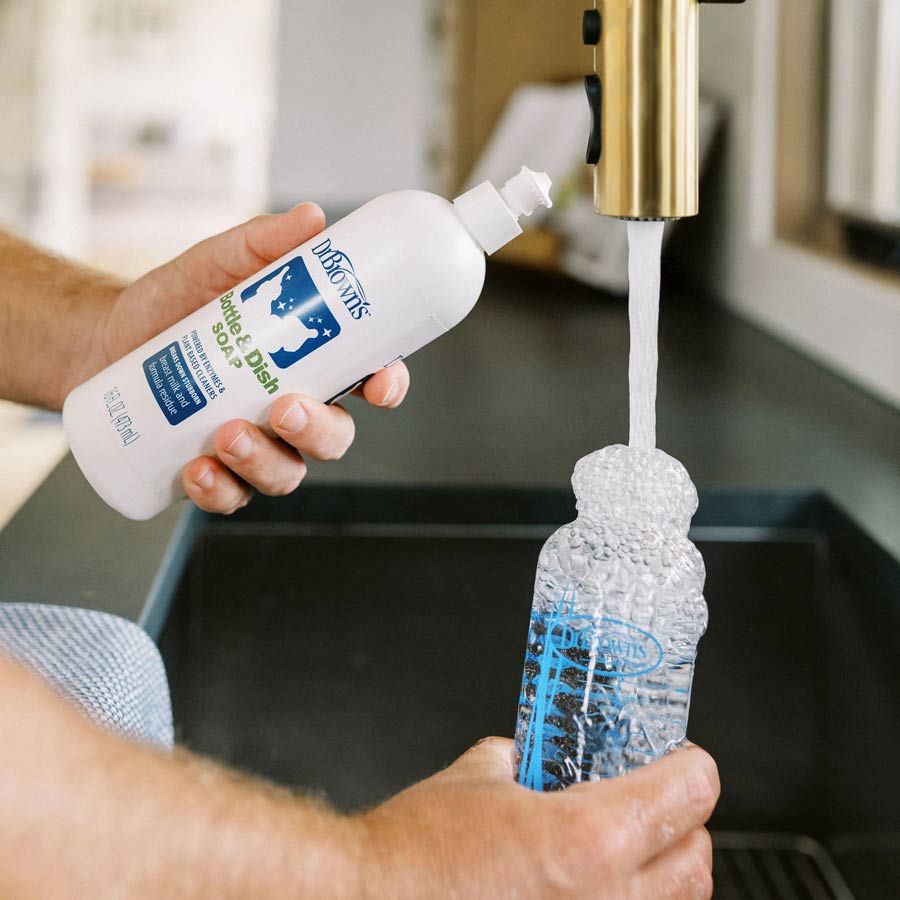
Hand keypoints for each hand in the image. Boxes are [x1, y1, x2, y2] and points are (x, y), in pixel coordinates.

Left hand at [79, 204, 409, 513]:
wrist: (102, 339)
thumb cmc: (172, 304)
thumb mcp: (216, 264)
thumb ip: (263, 242)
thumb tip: (311, 218)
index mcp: (311, 362)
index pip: (369, 379)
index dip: (388, 386)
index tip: (380, 384)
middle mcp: (293, 409)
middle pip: (336, 436)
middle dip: (319, 431)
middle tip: (284, 408)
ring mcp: (257, 445)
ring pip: (288, 473)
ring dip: (266, 463)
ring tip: (225, 435)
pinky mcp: (215, 470)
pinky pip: (232, 497)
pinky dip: (220, 491)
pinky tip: (198, 470)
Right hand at [357, 738, 718, 899]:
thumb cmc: (416, 854)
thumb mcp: (474, 777)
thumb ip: (518, 759)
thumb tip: (529, 757)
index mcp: (591, 840)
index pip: (689, 793)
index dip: (691, 764)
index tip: (681, 757)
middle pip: (699, 859)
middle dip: (684, 822)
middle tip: (655, 801)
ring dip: (664, 872)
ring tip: (630, 850)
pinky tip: (589, 887)